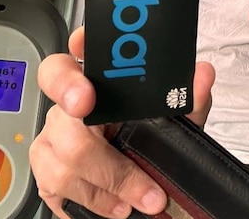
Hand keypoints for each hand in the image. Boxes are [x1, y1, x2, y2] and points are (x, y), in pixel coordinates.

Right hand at [30, 27, 214, 218]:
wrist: (140, 190)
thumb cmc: (149, 146)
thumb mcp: (174, 123)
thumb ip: (188, 100)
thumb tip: (202, 76)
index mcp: (100, 81)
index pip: (80, 50)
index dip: (79, 46)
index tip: (86, 54)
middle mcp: (70, 105)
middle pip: (64, 102)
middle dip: (89, 123)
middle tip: (105, 130)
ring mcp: (54, 137)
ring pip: (65, 152)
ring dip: (110, 179)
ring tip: (140, 197)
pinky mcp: (46, 172)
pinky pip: (56, 184)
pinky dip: (95, 199)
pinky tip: (117, 206)